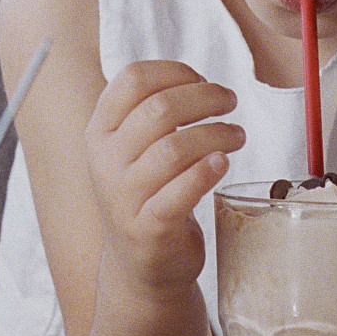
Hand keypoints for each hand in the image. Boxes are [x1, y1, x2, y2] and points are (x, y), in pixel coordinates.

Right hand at [84, 60, 243, 305]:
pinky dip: (208, 171)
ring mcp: (124, 197)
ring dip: (218, 133)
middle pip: (160, 108)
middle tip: (230, 102)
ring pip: (176, 147)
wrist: (141, 264)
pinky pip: (182, 191)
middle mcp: (106, 162)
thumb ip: (149, 114)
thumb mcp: (132, 150)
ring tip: (237, 135)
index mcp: (99, 132)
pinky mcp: (149, 228)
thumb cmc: (147, 195)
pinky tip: (224, 163)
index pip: (132, 80)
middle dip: (206, 97)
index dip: (175, 71)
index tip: (201, 79)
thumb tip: (196, 79)